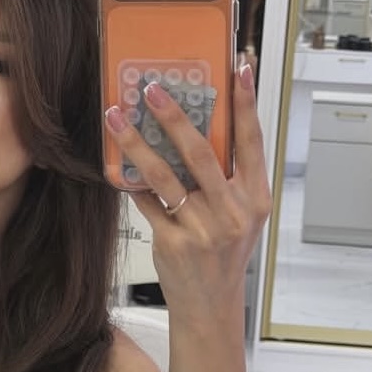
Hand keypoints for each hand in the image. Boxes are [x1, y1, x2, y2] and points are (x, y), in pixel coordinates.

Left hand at [105, 64, 271, 322]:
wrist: (210, 305)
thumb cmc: (223, 256)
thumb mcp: (239, 217)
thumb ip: (225, 180)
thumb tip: (193, 132)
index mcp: (255, 198)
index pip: (253, 141)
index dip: (246, 102)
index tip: (239, 66)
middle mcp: (232, 212)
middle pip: (201, 152)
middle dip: (174, 116)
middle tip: (152, 89)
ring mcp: (202, 229)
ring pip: (164, 175)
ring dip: (137, 143)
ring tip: (117, 118)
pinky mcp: (174, 243)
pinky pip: (146, 203)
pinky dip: (130, 181)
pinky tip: (115, 164)